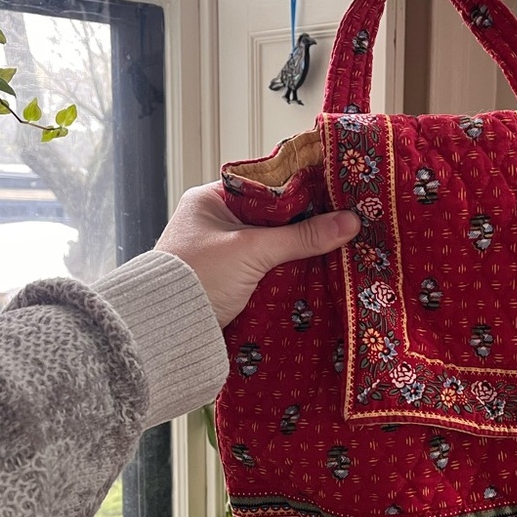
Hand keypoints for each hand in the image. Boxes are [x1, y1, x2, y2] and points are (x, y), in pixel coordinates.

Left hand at [155, 182, 359, 326]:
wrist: (165, 330)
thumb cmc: (198, 277)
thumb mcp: (253, 250)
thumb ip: (302, 236)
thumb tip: (350, 222)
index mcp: (209, 200)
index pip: (264, 186)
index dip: (299, 190)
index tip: (333, 195)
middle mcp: (213, 222)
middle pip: (270, 217)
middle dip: (301, 224)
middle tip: (340, 222)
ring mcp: (219, 253)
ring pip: (269, 245)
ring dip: (295, 250)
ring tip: (334, 246)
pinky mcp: (227, 281)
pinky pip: (264, 269)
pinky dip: (284, 271)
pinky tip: (312, 272)